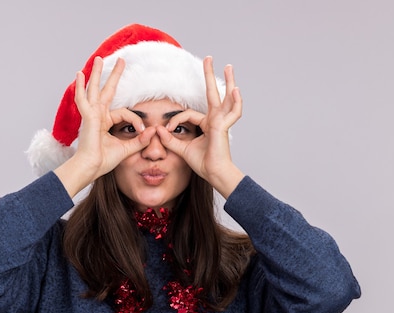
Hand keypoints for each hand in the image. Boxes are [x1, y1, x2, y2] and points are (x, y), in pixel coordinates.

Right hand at [55, 56, 155, 196]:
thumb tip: (153, 131)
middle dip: (113, 76)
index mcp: (105, 122)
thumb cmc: (103, 161)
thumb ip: (139, 140)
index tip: (143, 131)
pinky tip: (79, 74)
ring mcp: (91, 115)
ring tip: (98, 59)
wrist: (91, 168)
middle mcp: (97, 116)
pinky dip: (80, 87)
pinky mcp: (88, 117)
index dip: (136, 121)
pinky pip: (83, 99)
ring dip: (97, 74)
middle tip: (121, 60)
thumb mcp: (127, 149)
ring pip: (94, 89)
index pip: (124, 113)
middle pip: (106, 91)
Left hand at [157, 57, 244, 197]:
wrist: (214, 173)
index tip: (166, 130)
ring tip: (229, 66)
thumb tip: (158, 131)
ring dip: (229, 81)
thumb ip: (171, 140)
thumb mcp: (182, 149)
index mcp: (206, 124)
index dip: (175, 122)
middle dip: (209, 76)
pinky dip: (235, 101)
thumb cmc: (203, 163)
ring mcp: (221, 122)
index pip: (187, 115)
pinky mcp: (223, 127)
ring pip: (225, 98)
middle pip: (212, 94)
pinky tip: (235, 90)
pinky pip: (232, 112)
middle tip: (209, 58)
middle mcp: (215, 120)